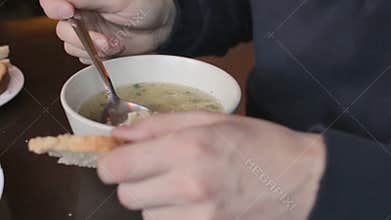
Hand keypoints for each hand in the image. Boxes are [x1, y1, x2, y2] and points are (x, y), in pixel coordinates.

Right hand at [39, 0, 175, 63]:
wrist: (161, 24)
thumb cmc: (144, 3)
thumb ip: (89, 0)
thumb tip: (63, 2)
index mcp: (81, 0)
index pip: (53, 3)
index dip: (55, 7)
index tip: (67, 11)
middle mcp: (80, 15)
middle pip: (62, 29)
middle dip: (82, 39)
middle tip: (104, 41)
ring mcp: (87, 34)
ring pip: (72, 47)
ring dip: (93, 51)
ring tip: (116, 45)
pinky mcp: (96, 50)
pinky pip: (85, 59)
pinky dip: (98, 60)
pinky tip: (115, 52)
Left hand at [97, 112, 325, 219]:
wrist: (299, 179)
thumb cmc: (255, 141)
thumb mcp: (208, 120)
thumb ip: (157, 125)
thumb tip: (118, 136)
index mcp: (186, 148)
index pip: (117, 168)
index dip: (110, 163)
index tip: (118, 159)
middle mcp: (188, 186)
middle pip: (126, 194)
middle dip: (135, 179)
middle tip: (158, 167)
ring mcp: (198, 218)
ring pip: (145, 215)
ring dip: (155, 200)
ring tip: (183, 185)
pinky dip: (171, 216)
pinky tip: (194, 203)